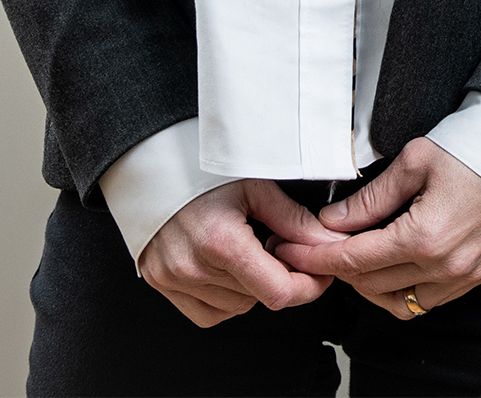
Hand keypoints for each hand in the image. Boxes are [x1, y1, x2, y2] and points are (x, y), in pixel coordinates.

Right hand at [139, 179, 342, 328]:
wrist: (155, 167)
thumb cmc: (202, 171)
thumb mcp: (255, 185)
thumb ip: (293, 220)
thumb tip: (326, 243)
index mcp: (221, 241)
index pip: (278, 292)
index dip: (308, 287)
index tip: (319, 273)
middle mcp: (195, 267)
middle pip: (259, 298)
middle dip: (279, 277)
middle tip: (278, 245)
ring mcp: (175, 280)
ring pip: (236, 308)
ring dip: (251, 287)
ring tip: (248, 249)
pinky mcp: (163, 285)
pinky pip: (207, 313)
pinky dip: (226, 298)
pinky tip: (227, 268)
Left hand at [272, 137, 480, 318]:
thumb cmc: (475, 146)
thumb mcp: (415, 161)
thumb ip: (370, 198)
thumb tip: (331, 222)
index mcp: (425, 236)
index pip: (356, 260)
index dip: (318, 259)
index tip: (292, 253)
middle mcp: (446, 266)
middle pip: (372, 285)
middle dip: (339, 270)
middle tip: (317, 250)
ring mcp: (467, 276)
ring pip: (400, 302)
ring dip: (372, 286)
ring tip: (356, 258)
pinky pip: (431, 299)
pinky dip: (405, 289)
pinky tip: (396, 265)